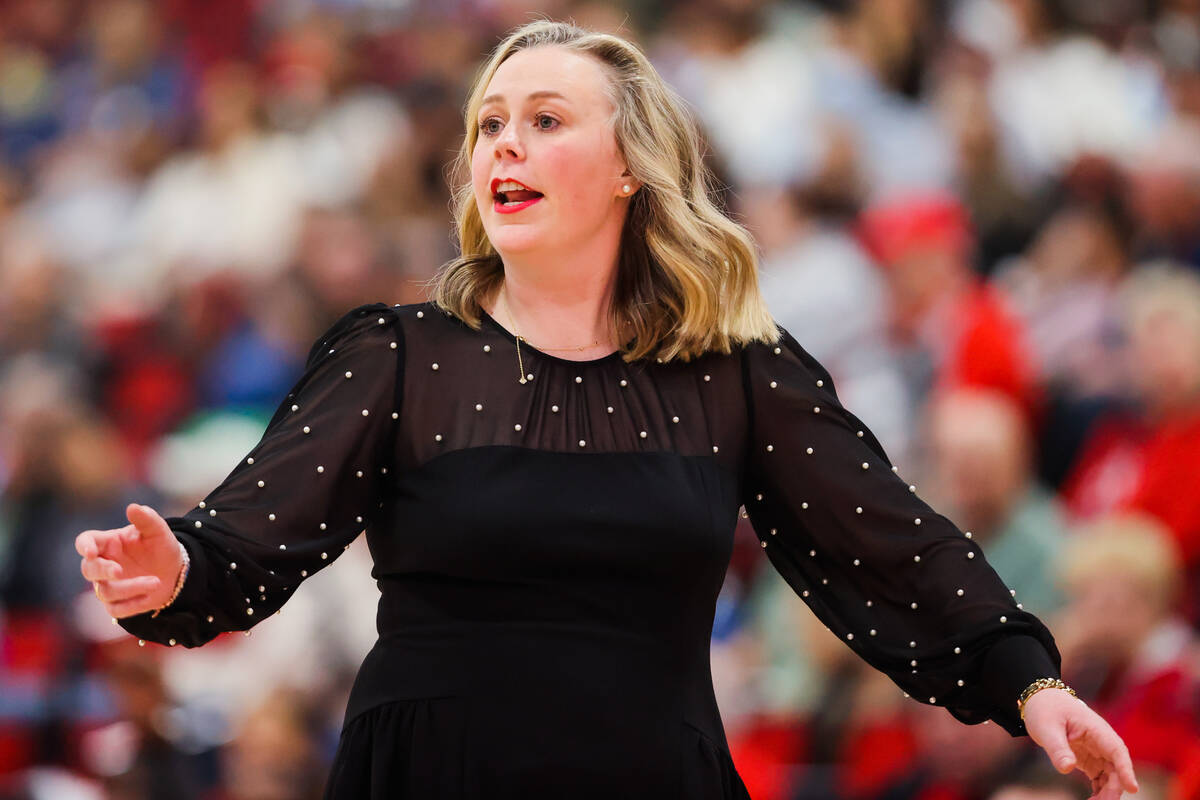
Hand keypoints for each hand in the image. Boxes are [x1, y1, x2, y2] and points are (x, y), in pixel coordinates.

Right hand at [76, 503, 183, 617]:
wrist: (176, 571)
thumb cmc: (161, 547)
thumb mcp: (158, 531)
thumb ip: (146, 519)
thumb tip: (133, 507)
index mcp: (108, 543)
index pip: (86, 541)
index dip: (84, 546)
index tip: (90, 551)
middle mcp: (104, 564)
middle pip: (88, 569)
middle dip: (102, 571)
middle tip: (119, 571)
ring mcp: (108, 585)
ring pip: (105, 591)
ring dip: (128, 588)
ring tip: (155, 582)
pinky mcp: (117, 604)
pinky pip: (116, 610)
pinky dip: (132, 604)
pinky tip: (150, 597)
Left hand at [1022, 688, 1138, 799]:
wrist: (1040, 700)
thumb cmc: (1045, 709)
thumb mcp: (1046, 728)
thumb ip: (1057, 748)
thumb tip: (1067, 768)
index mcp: (1095, 729)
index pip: (1117, 750)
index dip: (1126, 770)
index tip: (1132, 788)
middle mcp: (1101, 741)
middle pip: (1115, 768)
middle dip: (1114, 788)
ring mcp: (1097, 751)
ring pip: (1110, 775)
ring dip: (1107, 792)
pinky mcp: (1089, 758)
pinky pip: (1100, 777)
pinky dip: (1099, 790)